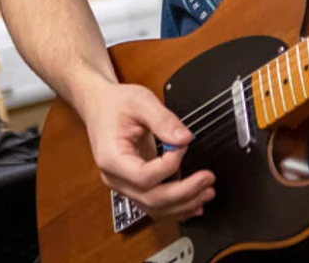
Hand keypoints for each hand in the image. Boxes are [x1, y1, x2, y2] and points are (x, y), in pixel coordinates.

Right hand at [79, 81, 214, 220]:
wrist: (100, 106)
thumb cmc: (116, 104)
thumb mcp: (141, 102)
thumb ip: (164, 120)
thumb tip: (184, 139)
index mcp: (112, 158)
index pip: (143, 176)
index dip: (169, 166)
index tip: (183, 146)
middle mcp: (115, 178)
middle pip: (151, 198)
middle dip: (183, 193)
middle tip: (207, 179)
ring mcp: (123, 184)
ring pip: (153, 206)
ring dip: (182, 204)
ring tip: (206, 192)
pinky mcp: (133, 184)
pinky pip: (153, 202)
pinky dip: (174, 205)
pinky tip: (192, 203)